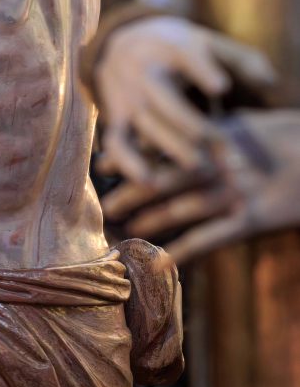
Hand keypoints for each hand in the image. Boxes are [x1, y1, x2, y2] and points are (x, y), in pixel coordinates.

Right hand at [96, 16, 275, 180]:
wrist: (120, 44)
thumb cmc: (175, 48)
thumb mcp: (205, 42)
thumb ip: (240, 60)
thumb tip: (269, 82)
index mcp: (172, 48)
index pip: (185, 57)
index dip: (201, 71)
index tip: (221, 87)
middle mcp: (145, 71)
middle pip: (166, 99)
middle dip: (192, 125)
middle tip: (222, 145)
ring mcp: (127, 96)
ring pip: (147, 124)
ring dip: (171, 148)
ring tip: (199, 167)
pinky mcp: (114, 117)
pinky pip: (117, 143)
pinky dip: (128, 163)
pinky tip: (149, 182)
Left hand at [102, 110, 299, 263]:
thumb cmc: (294, 138)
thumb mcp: (251, 125)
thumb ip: (217, 129)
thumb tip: (190, 128)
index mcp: (220, 137)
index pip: (168, 143)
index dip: (136, 153)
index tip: (105, 158)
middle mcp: (223, 163)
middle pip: (169, 175)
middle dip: (135, 188)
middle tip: (106, 199)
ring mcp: (238, 191)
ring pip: (186, 206)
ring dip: (154, 219)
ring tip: (127, 229)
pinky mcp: (254, 218)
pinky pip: (214, 236)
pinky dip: (187, 249)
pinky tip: (164, 261)